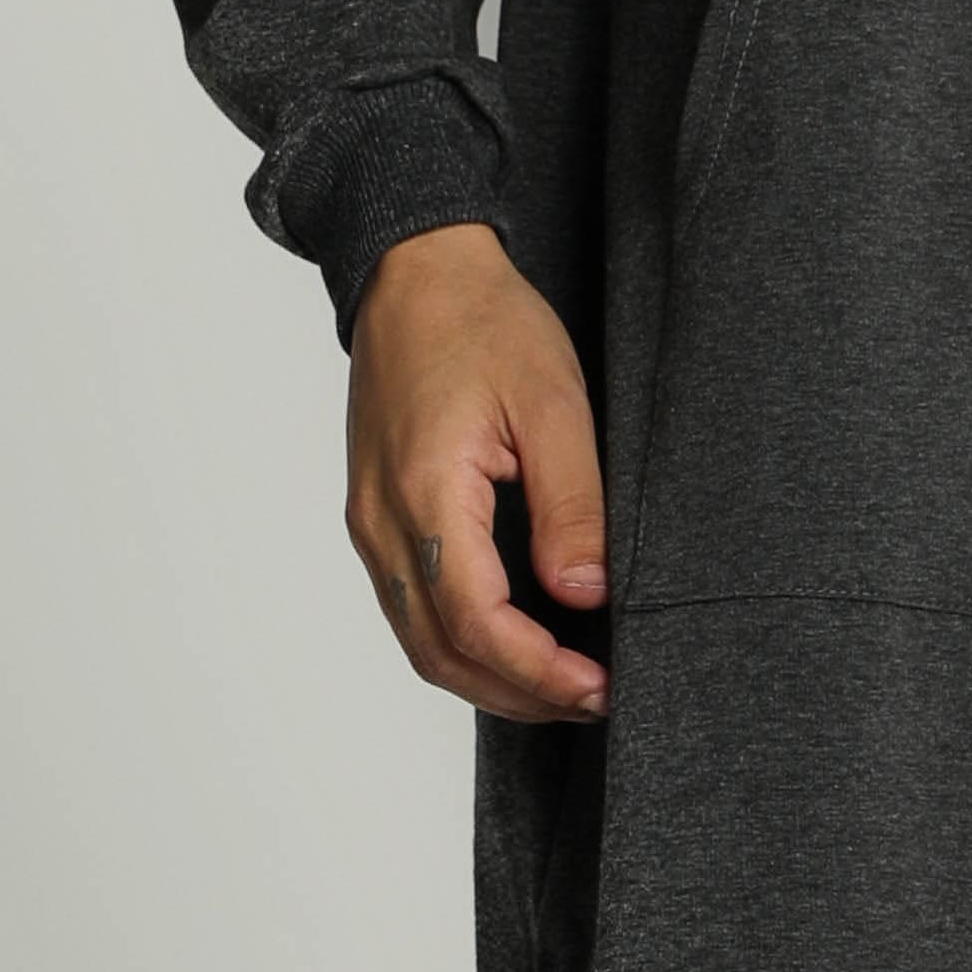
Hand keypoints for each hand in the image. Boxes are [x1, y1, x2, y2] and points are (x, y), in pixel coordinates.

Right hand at [343, 224, 608, 724]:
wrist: (415, 273)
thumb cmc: (485, 323)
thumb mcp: (554, 402)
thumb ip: (571, 504)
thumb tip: (585, 594)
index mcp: (424, 491)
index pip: (478, 622)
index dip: (540, 670)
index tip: (601, 685)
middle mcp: (381, 520)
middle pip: (440, 652)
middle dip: (520, 692)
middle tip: (595, 698)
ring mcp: (370, 523)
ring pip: (421, 642)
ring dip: (491, 679)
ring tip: (564, 684)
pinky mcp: (375, 518)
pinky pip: (412, 610)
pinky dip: (464, 645)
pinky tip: (519, 643)